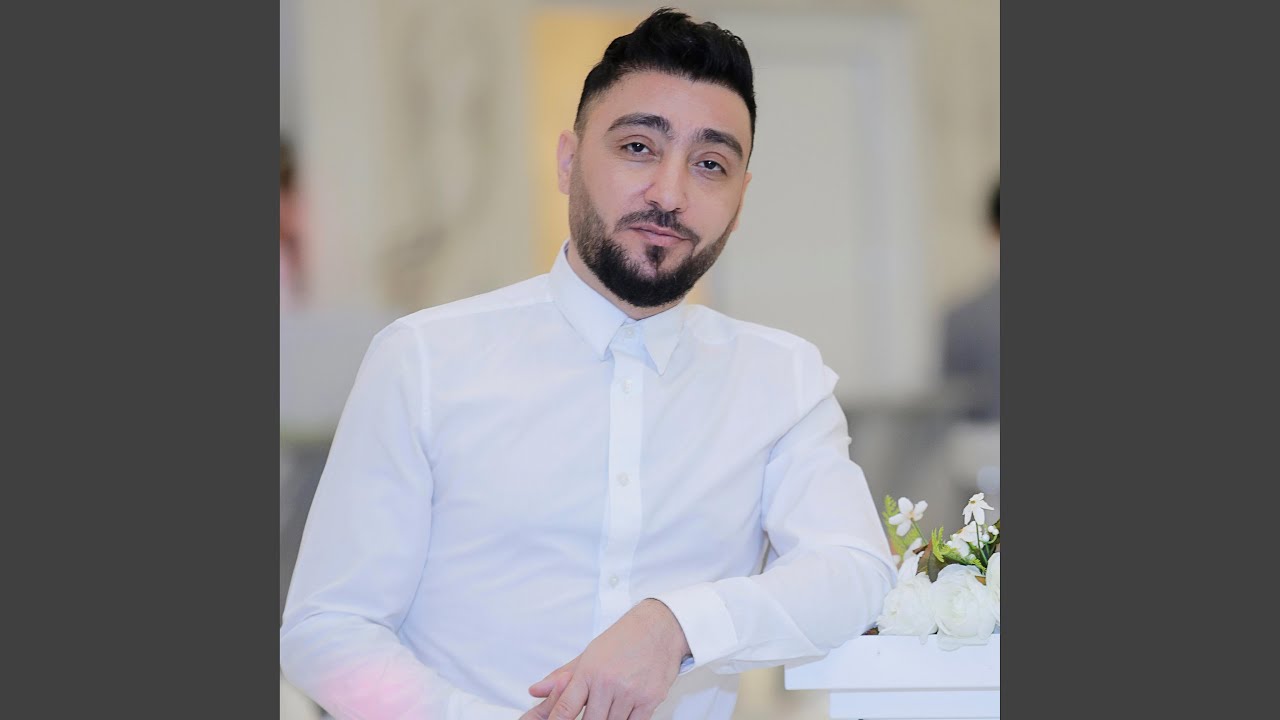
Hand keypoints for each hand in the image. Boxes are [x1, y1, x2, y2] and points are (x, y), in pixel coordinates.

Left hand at [520, 600, 689, 719]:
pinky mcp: (649, 700)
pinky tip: (620, 716)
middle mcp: (609, 683)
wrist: (659, 628)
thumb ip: (561, 677)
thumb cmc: (623, 639)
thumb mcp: (589, 654)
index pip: (565, 708)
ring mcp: (630, 693)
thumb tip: (535, 691)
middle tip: (588, 716)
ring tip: (604, 713)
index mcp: (590, 671)